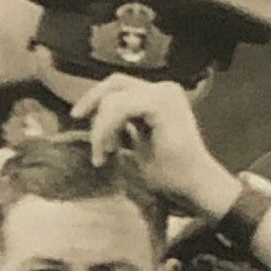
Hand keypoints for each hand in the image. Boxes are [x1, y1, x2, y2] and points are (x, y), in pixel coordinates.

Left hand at [71, 75, 239, 217]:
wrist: (192, 186)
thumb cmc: (168, 173)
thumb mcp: (137, 144)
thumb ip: (122, 126)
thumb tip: (95, 116)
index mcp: (159, 96)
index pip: (119, 86)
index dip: (95, 98)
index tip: (78, 117)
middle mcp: (163, 89)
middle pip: (114, 84)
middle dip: (92, 103)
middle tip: (80, 126)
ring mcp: (164, 94)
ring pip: (114, 99)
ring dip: (100, 129)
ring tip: (103, 156)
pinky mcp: (161, 104)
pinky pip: (121, 109)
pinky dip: (108, 129)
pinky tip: (111, 151)